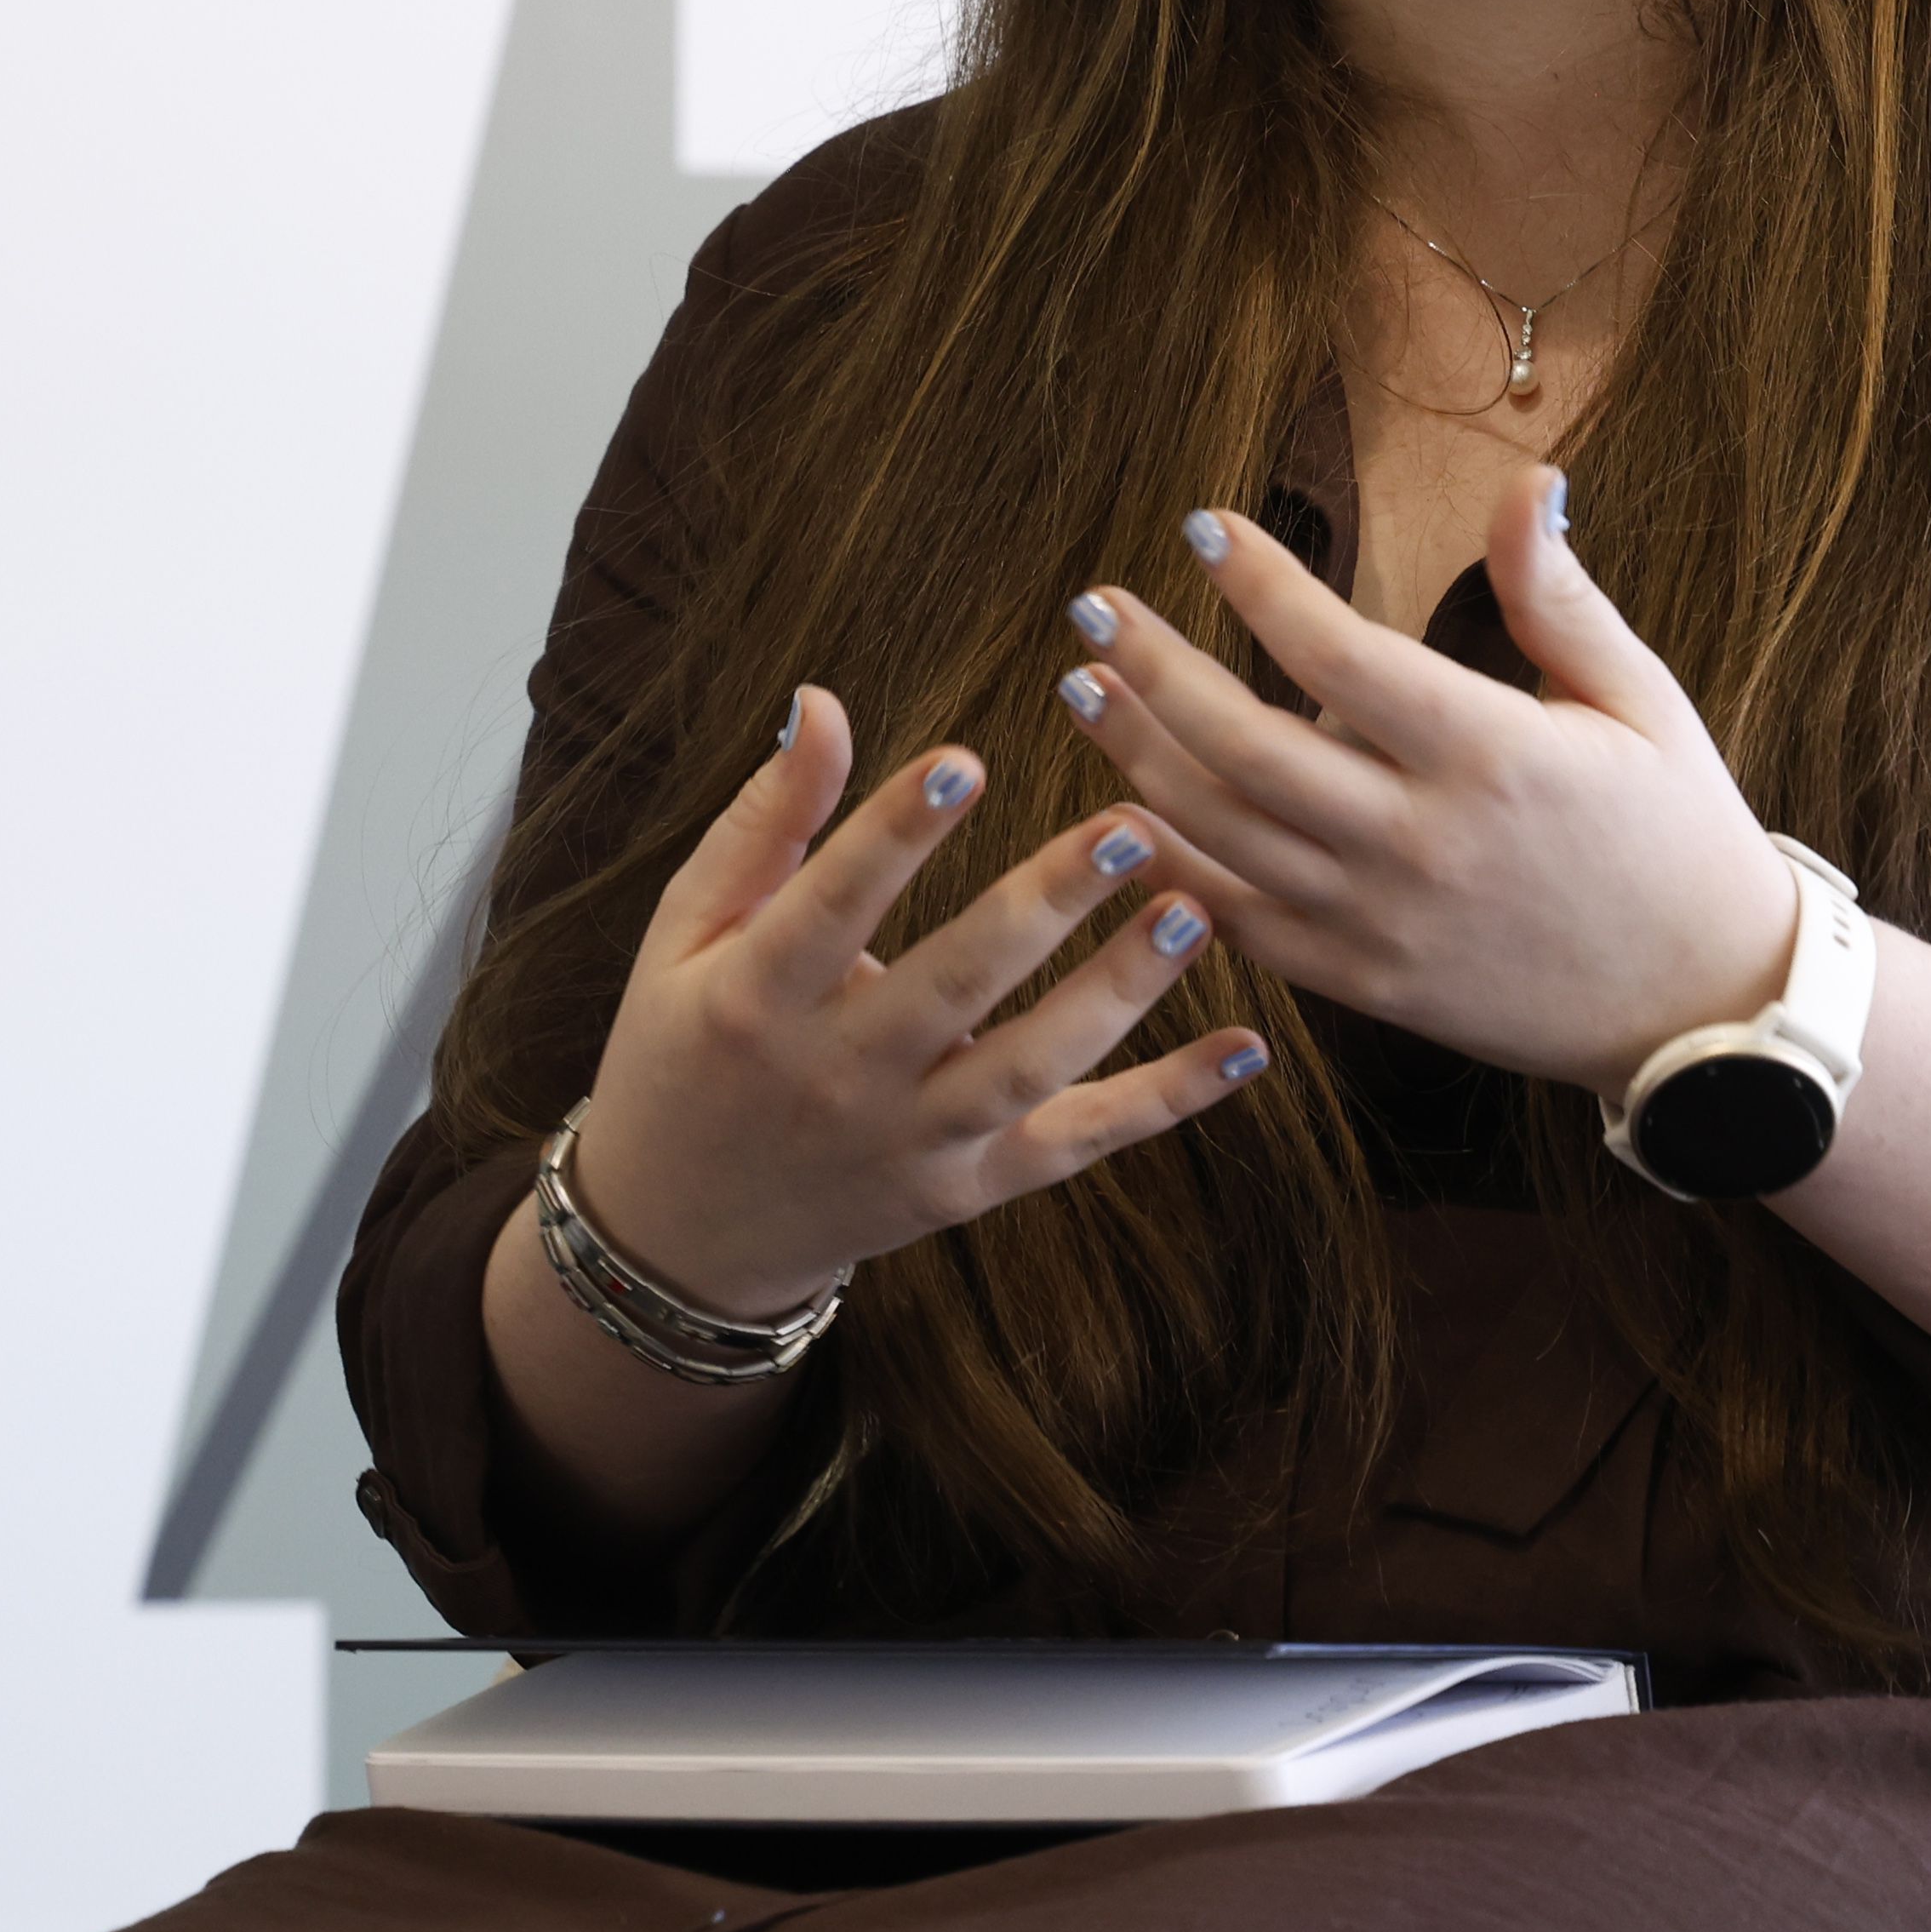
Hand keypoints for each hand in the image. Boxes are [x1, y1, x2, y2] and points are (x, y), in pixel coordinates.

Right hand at [558, 691, 1270, 1321]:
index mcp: (754, 1000)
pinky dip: (1166, 1103)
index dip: (894, 831)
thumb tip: (821, 701)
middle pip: (952, 986)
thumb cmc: (687, 1044)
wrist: (684, 1230)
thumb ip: (765, 821)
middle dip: (1043, 905)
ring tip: (1192, 911)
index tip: (966, 756)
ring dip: (1117, 993)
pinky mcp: (969, 1188)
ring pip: (1028, 1068)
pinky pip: (1078, 1142)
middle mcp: (837, 1079)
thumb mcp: (689, 930)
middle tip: (1130, 826)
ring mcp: (912, 1143)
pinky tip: (1247, 1050)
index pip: (830, 905)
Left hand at [1055, 467, 1795, 1095]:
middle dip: (1154, 669)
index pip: (1338, 654)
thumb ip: (1561, 597)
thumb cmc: (1678, 835)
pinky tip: (1120, 815)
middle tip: (1093, 607)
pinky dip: (1174, 872)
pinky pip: (1242, 926)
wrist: (1702, 1010)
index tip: (1200, 527)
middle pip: (1247, 746)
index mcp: (1492, 754)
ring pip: (1224, 835)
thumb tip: (1530, 483)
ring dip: (1138, 757)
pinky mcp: (1364, 983)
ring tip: (1083, 688)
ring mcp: (1382, 922)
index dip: (1257, 585)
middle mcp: (1421, 840)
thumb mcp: (1642, 701)